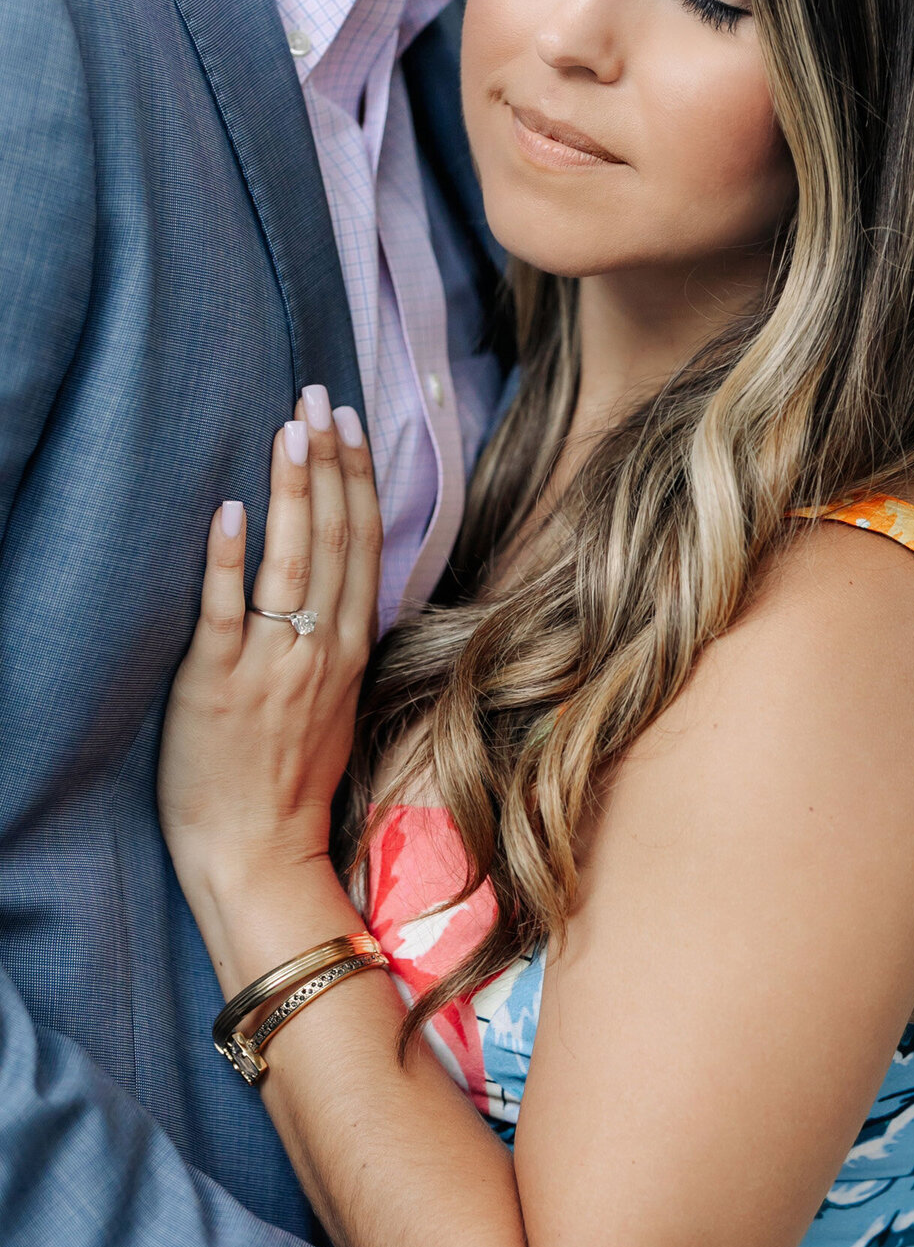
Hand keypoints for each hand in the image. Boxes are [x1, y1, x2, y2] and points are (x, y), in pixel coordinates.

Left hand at [159, 388, 381, 924]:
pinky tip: (230, 511)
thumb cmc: (290, 780)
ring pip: (292, 561)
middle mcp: (321, 648)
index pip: (362, 544)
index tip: (348, 422)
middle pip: (335, 537)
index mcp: (350, 647)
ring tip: (288, 428)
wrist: (259, 850)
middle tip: (317, 396)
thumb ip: (338, 639)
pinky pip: (226, 611)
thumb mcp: (334, 701)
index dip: (355, 477)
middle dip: (329, 460)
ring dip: (293, 489)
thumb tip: (339, 583)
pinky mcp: (218, 685)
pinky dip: (229, 559)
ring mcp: (272, 665)